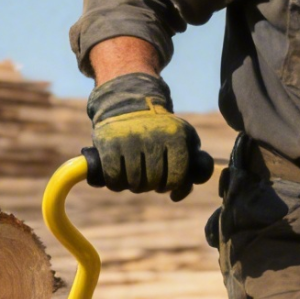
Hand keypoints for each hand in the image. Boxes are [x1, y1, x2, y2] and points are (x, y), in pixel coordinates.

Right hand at [87, 72, 201, 200]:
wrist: (128, 102)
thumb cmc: (159, 129)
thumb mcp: (182, 138)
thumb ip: (191, 167)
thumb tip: (177, 196)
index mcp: (176, 136)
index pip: (176, 177)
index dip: (170, 186)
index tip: (165, 183)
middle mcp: (153, 137)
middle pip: (153, 182)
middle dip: (150, 185)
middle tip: (147, 178)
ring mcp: (130, 139)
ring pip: (133, 182)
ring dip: (132, 185)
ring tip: (133, 177)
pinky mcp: (109, 142)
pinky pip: (113, 177)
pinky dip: (115, 183)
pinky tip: (117, 178)